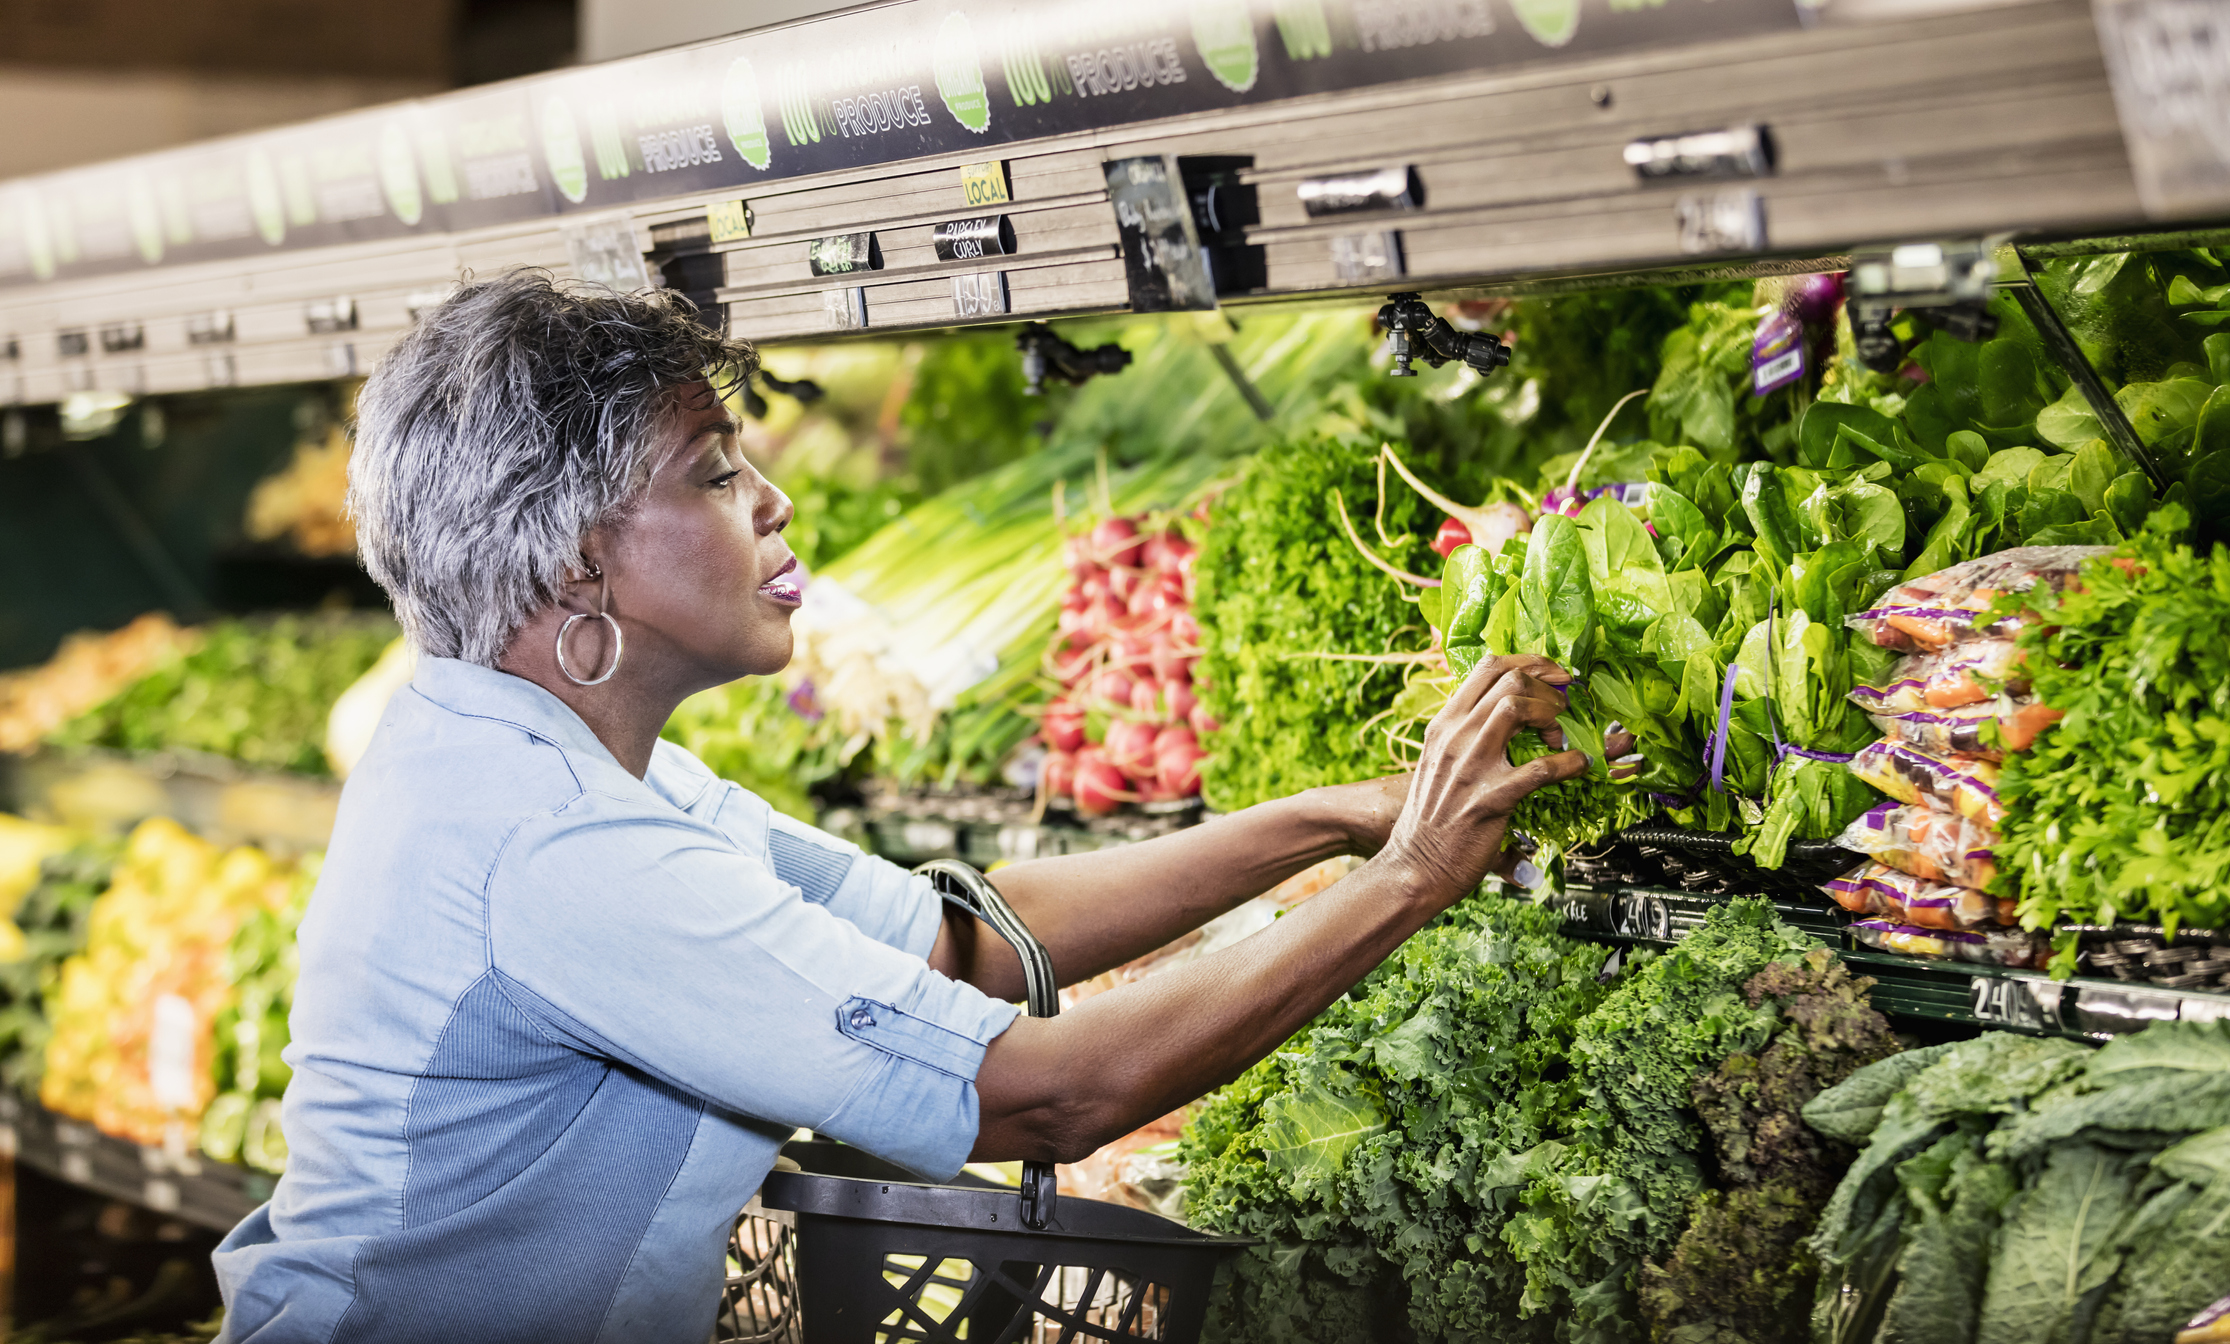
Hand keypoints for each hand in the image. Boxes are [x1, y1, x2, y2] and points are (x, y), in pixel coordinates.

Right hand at [1378, 655, 1593, 903]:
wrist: (1413, 867)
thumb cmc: (1431, 821)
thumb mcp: (1440, 765)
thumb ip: (1469, 739)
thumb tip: (1510, 721)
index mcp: (1444, 725)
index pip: (1488, 666)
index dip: (1531, 663)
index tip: (1555, 674)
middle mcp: (1454, 737)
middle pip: (1508, 678)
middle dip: (1547, 687)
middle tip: (1562, 709)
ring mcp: (1470, 766)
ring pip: (1517, 707)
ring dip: (1550, 716)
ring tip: (1559, 737)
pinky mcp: (1490, 799)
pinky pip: (1540, 769)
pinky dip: (1569, 763)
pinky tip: (1577, 767)